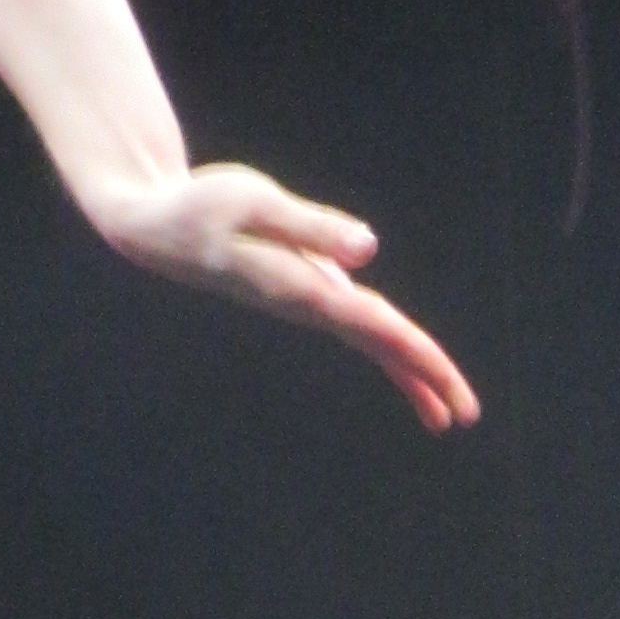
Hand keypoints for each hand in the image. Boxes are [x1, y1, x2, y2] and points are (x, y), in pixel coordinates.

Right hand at [93, 164, 482, 432]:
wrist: (154, 225)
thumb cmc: (199, 207)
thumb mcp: (255, 202)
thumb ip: (311, 226)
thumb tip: (367, 251)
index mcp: (301, 288)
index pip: (374, 327)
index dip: (417, 356)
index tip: (452, 393)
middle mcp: (305, 302)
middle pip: (377, 344)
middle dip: (423, 376)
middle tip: (466, 416)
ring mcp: (301, 298)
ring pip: (366, 338)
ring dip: (406, 369)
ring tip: (444, 410)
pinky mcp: (295, 286)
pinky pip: (350, 322)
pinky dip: (379, 341)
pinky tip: (396, 354)